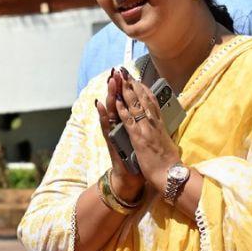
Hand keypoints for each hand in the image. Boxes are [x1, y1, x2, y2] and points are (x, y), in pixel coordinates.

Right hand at [94, 69, 145, 203]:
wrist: (131, 179)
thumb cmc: (140, 160)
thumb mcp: (145, 139)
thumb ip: (144, 125)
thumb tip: (152, 112)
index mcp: (130, 125)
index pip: (128, 103)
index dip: (127, 88)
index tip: (127, 74)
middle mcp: (120, 127)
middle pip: (118, 103)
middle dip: (117, 87)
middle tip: (115, 71)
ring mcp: (115, 135)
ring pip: (111, 112)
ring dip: (110, 96)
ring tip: (109, 81)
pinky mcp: (113, 144)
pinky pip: (107, 127)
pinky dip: (103, 116)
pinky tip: (99, 105)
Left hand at [113, 69, 180, 192]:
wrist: (170, 175)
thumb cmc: (169, 163)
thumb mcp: (167, 143)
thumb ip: (162, 133)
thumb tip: (162, 127)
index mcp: (160, 125)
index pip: (152, 103)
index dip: (144, 90)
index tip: (138, 80)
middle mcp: (154, 124)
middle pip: (143, 100)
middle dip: (134, 85)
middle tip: (126, 72)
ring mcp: (146, 130)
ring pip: (136, 106)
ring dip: (127, 92)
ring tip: (120, 79)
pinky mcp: (139, 139)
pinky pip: (129, 122)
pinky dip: (123, 110)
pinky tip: (117, 101)